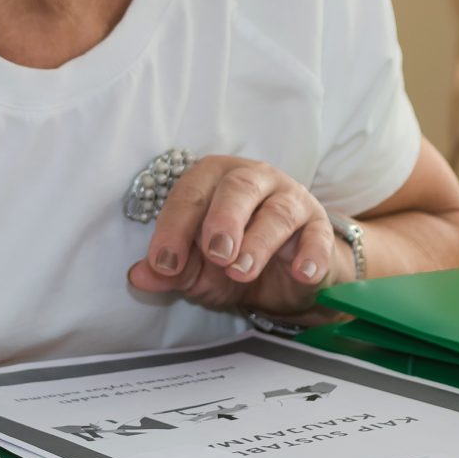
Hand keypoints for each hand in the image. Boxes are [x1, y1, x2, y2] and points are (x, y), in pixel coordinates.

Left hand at [126, 154, 342, 317]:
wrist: (287, 278)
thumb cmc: (233, 260)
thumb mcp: (198, 271)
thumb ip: (172, 271)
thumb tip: (138, 276)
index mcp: (214, 180)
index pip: (191, 193)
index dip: (174, 227)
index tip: (165, 262)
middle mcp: (254, 180)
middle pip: (239, 187)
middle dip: (223, 219)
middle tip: (214, 254)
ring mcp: (291, 200)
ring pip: (278, 211)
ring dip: (259, 241)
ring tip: (243, 269)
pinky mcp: (320, 227)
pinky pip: (318, 237)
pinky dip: (312, 255)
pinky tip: (301, 273)